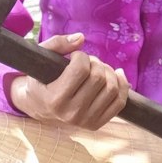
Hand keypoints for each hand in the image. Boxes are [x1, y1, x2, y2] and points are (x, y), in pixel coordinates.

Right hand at [8, 33, 129, 129]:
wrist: (40, 107)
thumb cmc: (42, 78)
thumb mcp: (42, 58)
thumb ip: (57, 44)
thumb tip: (81, 38)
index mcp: (55, 99)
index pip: (81, 69)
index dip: (82, 56)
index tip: (76, 57)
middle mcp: (70, 114)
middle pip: (99, 78)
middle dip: (96, 63)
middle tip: (88, 63)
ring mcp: (85, 122)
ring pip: (112, 89)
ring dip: (109, 72)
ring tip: (98, 69)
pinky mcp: (96, 125)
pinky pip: (120, 102)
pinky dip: (122, 85)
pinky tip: (115, 75)